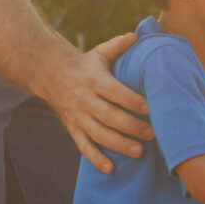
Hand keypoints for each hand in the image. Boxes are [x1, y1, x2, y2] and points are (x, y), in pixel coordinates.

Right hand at [45, 32, 152, 172]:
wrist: (51, 76)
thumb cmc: (85, 65)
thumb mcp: (99, 53)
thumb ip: (118, 46)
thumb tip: (137, 34)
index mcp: (94, 80)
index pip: (116, 92)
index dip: (133, 101)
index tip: (152, 108)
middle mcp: (85, 100)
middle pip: (110, 116)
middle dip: (132, 126)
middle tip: (154, 133)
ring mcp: (78, 116)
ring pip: (99, 134)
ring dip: (119, 144)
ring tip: (140, 152)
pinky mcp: (73, 129)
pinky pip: (83, 147)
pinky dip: (96, 159)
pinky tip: (111, 168)